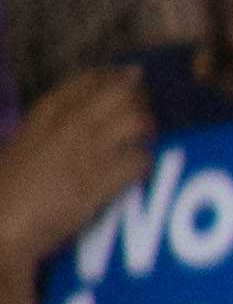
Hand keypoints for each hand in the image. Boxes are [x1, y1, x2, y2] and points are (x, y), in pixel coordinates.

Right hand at [0, 68, 153, 274]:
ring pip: (137, 120)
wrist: (0, 225)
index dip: (117, 79)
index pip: (92, 78)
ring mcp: (86, 149)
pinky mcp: (101, 180)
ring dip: (147, 131)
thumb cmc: (7, 188)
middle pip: (122, 92)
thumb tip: (77, 119)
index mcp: (45, 112)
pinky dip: (144, 165)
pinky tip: (137, 172)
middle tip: (143, 117)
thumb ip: (48, 126)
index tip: (130, 84)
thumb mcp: (22, 143)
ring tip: (143, 142)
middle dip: (140, 101)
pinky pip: (140, 160)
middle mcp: (69, 124)